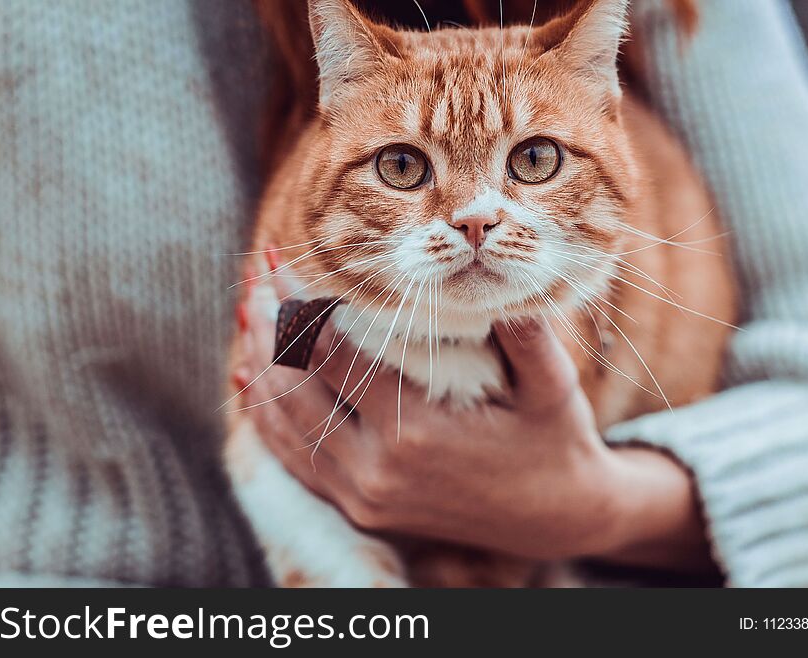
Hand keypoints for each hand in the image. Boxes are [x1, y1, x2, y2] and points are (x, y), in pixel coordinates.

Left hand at [234, 278, 711, 568]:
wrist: (558, 519)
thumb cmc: (555, 443)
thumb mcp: (552, 383)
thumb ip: (522, 326)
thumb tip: (495, 253)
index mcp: (414, 431)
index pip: (329, 354)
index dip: (297, 303)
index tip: (279, 260)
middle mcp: (375, 470)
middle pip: (290, 386)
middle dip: (267, 325)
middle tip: (255, 275)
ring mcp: (361, 496)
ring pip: (281, 424)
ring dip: (258, 365)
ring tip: (249, 312)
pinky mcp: (358, 509)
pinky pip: (292, 460)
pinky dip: (264, 417)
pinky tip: (249, 380)